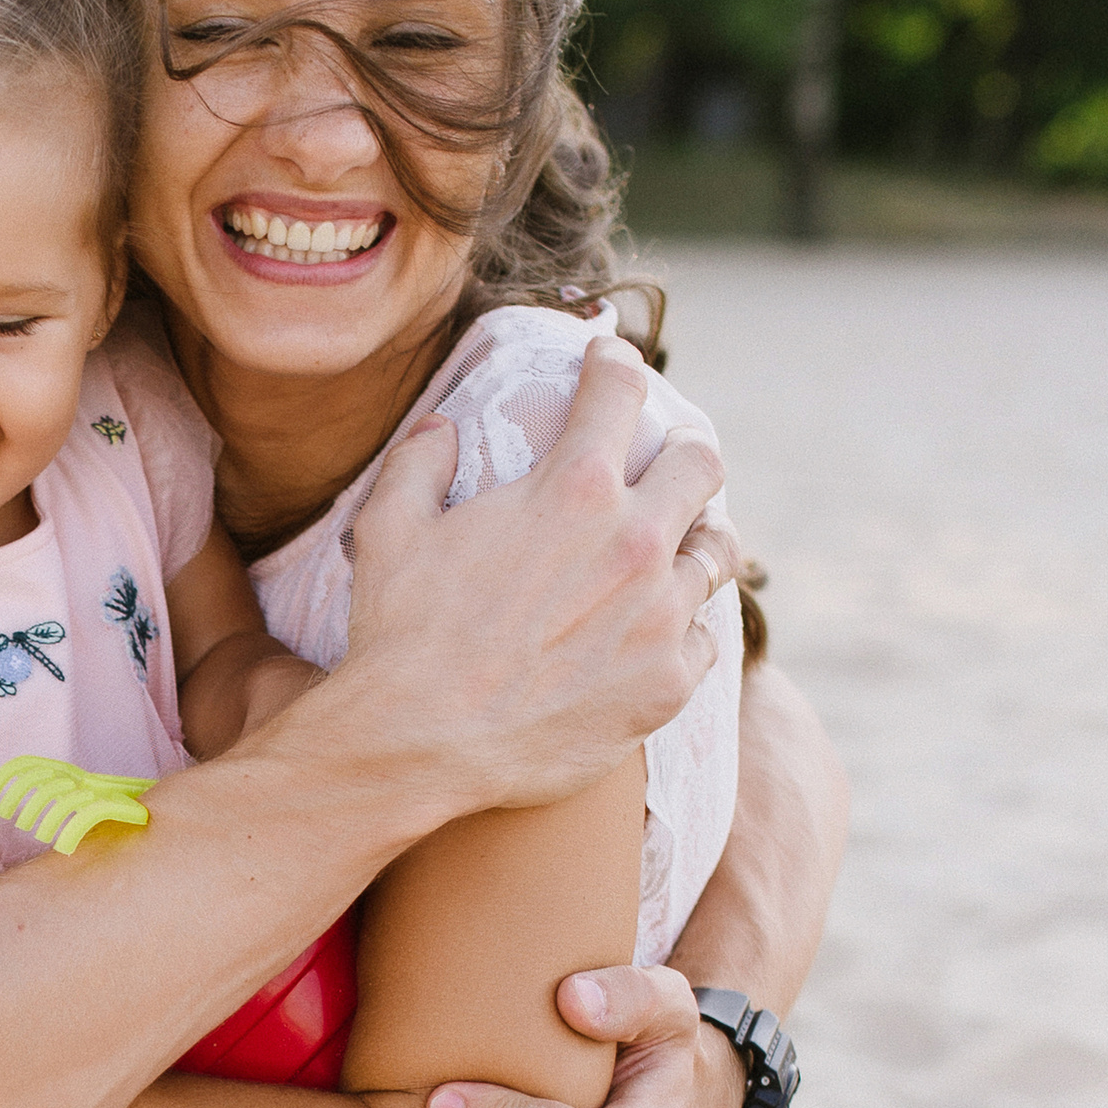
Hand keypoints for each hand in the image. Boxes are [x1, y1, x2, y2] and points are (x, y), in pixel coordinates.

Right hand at [337, 340, 739, 823]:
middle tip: (665, 457)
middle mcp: (635, 542)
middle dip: (683, 449)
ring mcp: (661, 616)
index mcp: (572, 489)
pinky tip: (654, 632)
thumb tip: (440, 429)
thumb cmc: (400, 632)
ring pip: (716, 552)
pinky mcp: (668, 683)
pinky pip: (704, 639)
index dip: (614, 365)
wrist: (419, 743)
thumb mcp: (390, 526)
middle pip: (701, 463)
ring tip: (676, 545)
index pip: (619, 392)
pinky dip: (681, 628)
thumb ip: (421, 462)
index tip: (610, 365)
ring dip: (696, 539)